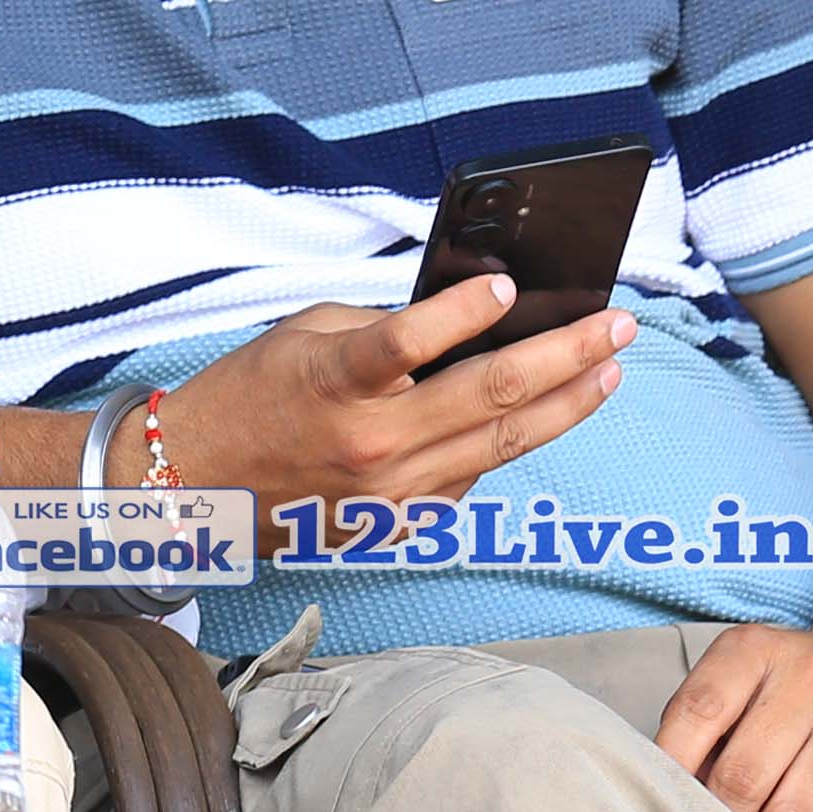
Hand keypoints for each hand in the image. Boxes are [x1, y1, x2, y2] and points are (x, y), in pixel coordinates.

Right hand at [158, 278, 627, 513]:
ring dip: (566, 404)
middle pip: (492, 394)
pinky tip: (540, 414)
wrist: (196, 486)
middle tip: (616, 327)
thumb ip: (380, 326)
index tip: (508, 286)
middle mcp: (372, 443)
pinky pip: (470, 478)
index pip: (412, 339)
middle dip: (567, 355)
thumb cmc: (246, 398)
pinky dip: (507, 441)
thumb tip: (460, 320)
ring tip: (607, 371)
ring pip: (503, 443)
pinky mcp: (398, 524)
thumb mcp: (302, 335)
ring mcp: (391, 491)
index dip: (466, 311)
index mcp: (337, 383)